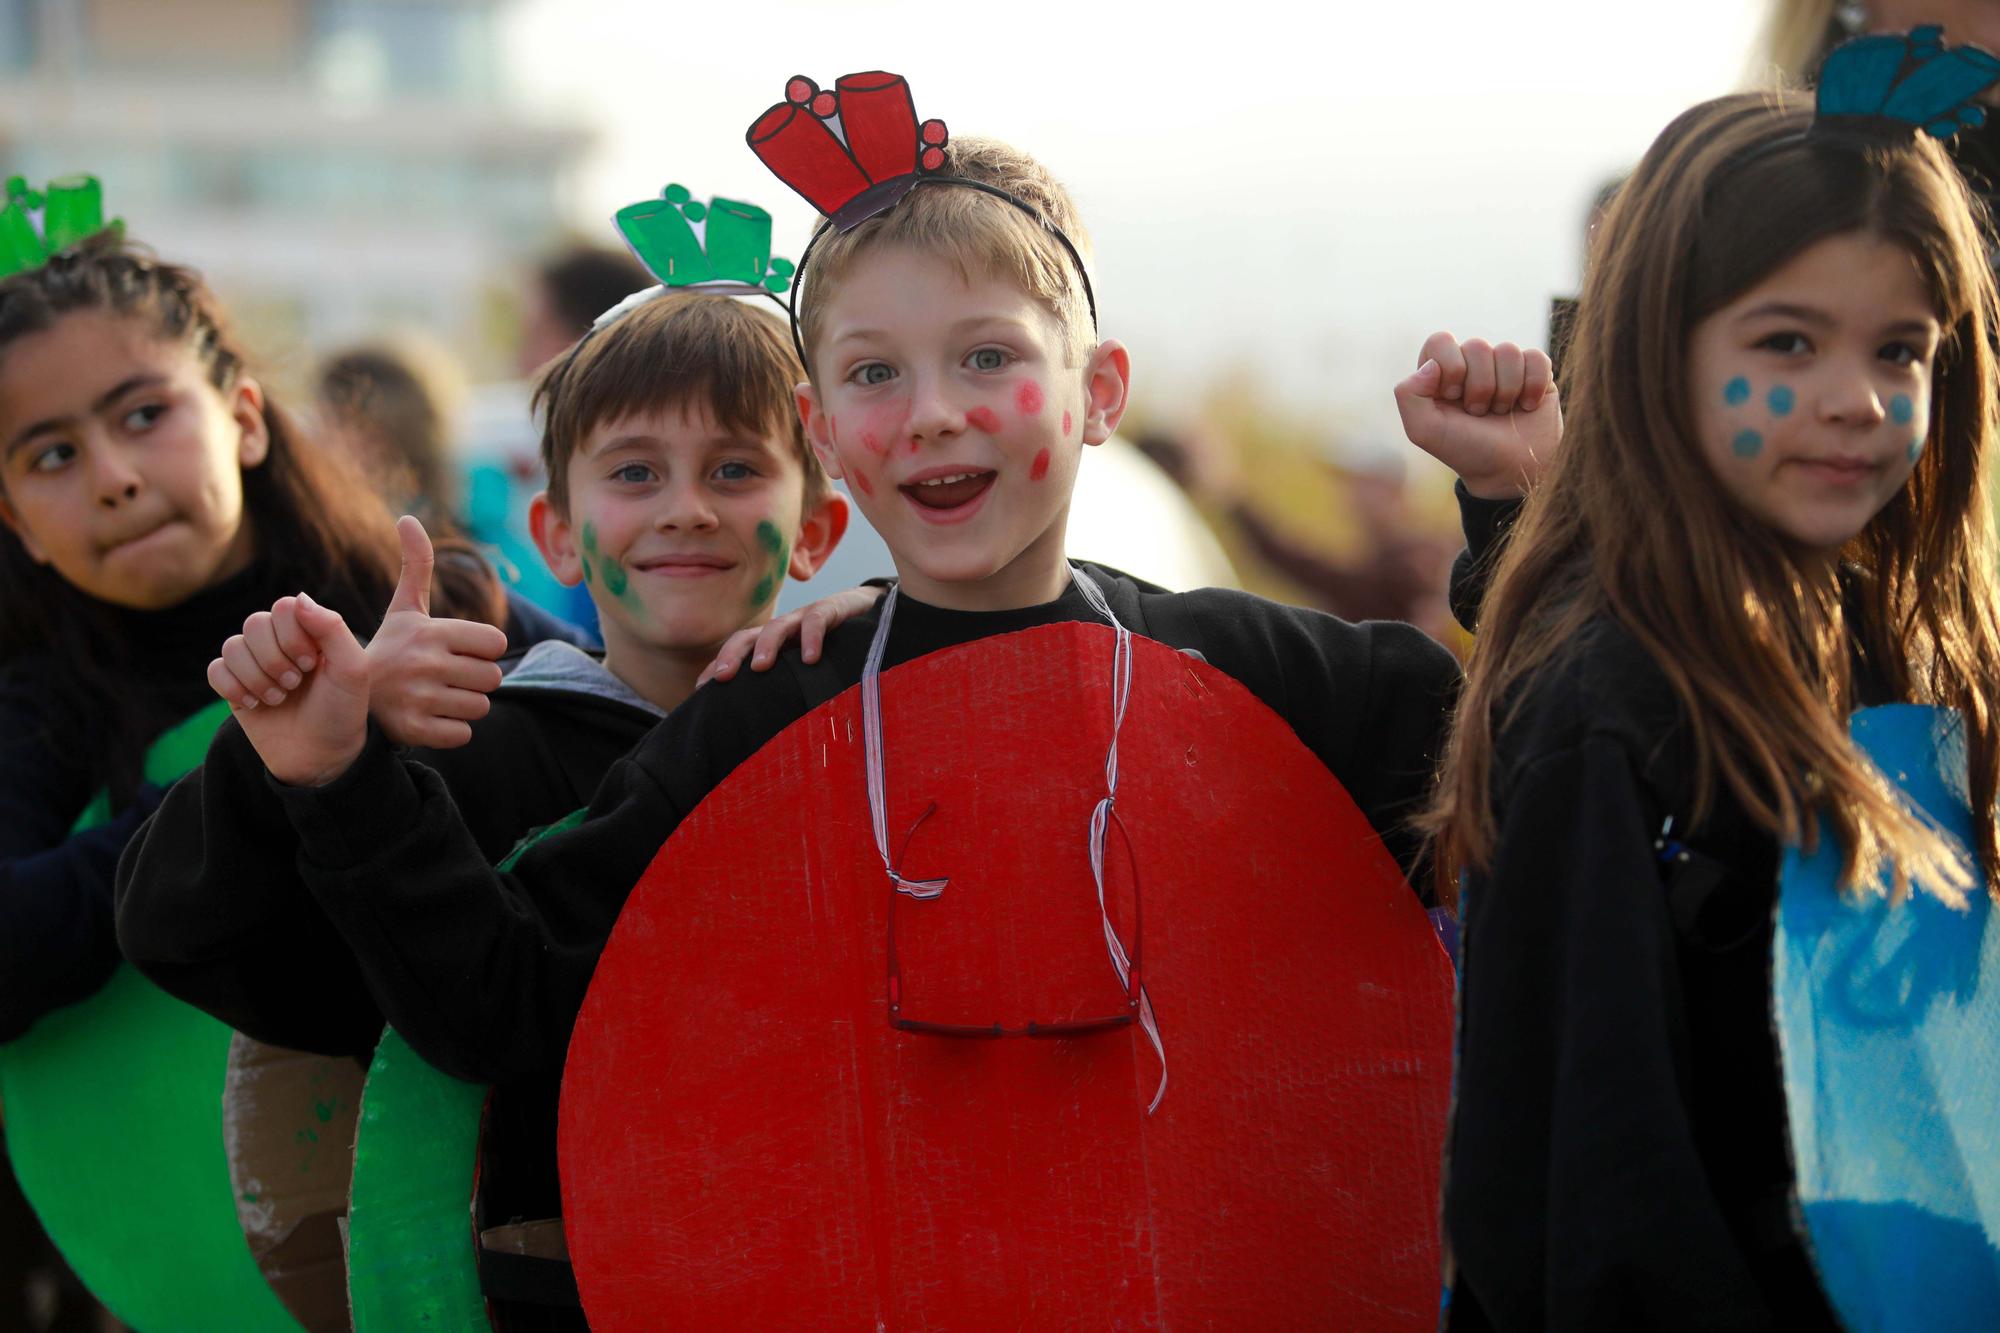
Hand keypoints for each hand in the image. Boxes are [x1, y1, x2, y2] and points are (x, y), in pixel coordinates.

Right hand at [209, 592, 370, 786]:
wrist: (323, 758)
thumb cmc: (343, 712)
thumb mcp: (352, 670)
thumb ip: (332, 629)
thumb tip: (299, 598)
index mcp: (310, 632)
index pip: (284, 607)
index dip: (292, 636)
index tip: (312, 664)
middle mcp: (281, 643)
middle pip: (254, 623)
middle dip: (274, 659)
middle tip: (295, 684)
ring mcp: (256, 664)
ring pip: (232, 646)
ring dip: (256, 676)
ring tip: (279, 698)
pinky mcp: (236, 686)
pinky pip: (215, 669)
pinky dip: (232, 687)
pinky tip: (254, 704)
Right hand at [365, 516, 508, 748]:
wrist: (347, 696)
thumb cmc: (389, 648)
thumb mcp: (404, 608)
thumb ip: (416, 565)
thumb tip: (408, 517)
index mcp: (431, 632)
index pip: (496, 644)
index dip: (482, 650)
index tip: (456, 652)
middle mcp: (425, 663)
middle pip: (493, 678)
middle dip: (476, 680)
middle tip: (446, 678)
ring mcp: (419, 698)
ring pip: (480, 707)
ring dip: (464, 705)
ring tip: (435, 696)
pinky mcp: (415, 730)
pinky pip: (464, 734)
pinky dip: (451, 730)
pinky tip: (428, 718)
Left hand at [696, 583, 886, 686]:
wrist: (876, 612)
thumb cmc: (840, 650)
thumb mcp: (810, 674)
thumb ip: (792, 694)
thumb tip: (775, 744)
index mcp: (774, 645)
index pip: (737, 653)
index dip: (717, 667)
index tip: (700, 691)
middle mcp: (785, 630)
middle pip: (746, 637)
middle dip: (731, 656)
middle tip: (722, 679)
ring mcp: (806, 618)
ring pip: (778, 626)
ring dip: (766, 645)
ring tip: (760, 666)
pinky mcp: (833, 608)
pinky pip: (818, 619)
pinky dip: (812, 637)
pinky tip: (811, 658)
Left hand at [1394, 332, 1561, 499]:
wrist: (1508, 471)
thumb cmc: (1464, 449)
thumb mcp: (1424, 430)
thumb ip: (1408, 395)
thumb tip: (1431, 364)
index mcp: (1441, 372)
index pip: (1440, 341)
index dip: (1450, 366)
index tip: (1453, 397)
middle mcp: (1472, 364)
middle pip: (1477, 346)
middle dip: (1479, 386)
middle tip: (1478, 413)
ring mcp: (1504, 367)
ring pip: (1508, 351)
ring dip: (1506, 390)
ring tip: (1500, 412)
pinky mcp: (1535, 372)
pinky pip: (1537, 358)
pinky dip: (1533, 386)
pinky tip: (1526, 406)